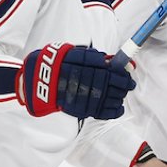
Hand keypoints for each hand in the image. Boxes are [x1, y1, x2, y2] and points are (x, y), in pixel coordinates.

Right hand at [16, 43, 134, 119]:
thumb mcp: (74, 54)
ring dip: (119, 96)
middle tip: (129, 84)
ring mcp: (82, 97)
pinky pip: (102, 113)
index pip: (111, 71)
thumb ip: (92, 57)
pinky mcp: (80, 110)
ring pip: (109, 99)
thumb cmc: (58, 64)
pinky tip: (118, 108)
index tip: (128, 72)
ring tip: (122, 93)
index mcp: (84, 66)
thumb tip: (110, 60)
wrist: (37, 81)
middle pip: (113, 85)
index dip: (123, 72)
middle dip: (123, 84)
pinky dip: (113, 111)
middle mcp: (84, 82)